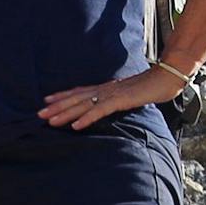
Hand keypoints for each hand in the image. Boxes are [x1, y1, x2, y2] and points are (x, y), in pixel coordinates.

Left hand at [40, 64, 185, 130]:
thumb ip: (117, 99)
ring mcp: (111, 94)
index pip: (79, 91)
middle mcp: (105, 89)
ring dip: (65, 113)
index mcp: (106, 88)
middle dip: (56, 107)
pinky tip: (75, 126)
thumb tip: (110, 104)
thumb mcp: (129, 94)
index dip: (62, 96)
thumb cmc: (150, 86)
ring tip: (50, 121)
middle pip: (75, 98)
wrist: (166, 78)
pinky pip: (99, 111)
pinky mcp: (120, 100)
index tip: (46, 101)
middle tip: (39, 114)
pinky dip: (86, 118)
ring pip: (83, 104)